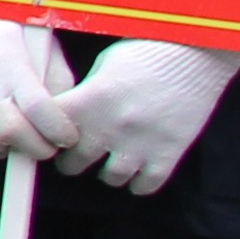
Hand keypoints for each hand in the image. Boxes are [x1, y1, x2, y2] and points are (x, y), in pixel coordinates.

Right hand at [0, 16, 79, 164]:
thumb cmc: (5, 23)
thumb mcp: (41, 43)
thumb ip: (57, 78)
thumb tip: (67, 114)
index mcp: (12, 64)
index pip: (39, 110)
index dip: (59, 131)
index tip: (68, 137)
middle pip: (14, 132)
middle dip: (39, 148)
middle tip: (49, 145)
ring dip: (12, 148)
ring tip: (24, 139)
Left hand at [58, 39, 239, 194]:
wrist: (194, 53)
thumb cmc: (145, 52)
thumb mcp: (102, 66)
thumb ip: (83, 95)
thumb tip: (64, 116)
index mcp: (86, 101)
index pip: (47, 133)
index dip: (45, 136)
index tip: (51, 135)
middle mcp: (108, 127)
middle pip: (73, 163)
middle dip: (72, 160)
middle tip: (77, 154)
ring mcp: (139, 144)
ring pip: (110, 178)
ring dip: (108, 171)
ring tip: (111, 161)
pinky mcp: (169, 154)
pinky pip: (146, 186)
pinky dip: (140, 183)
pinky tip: (139, 170)